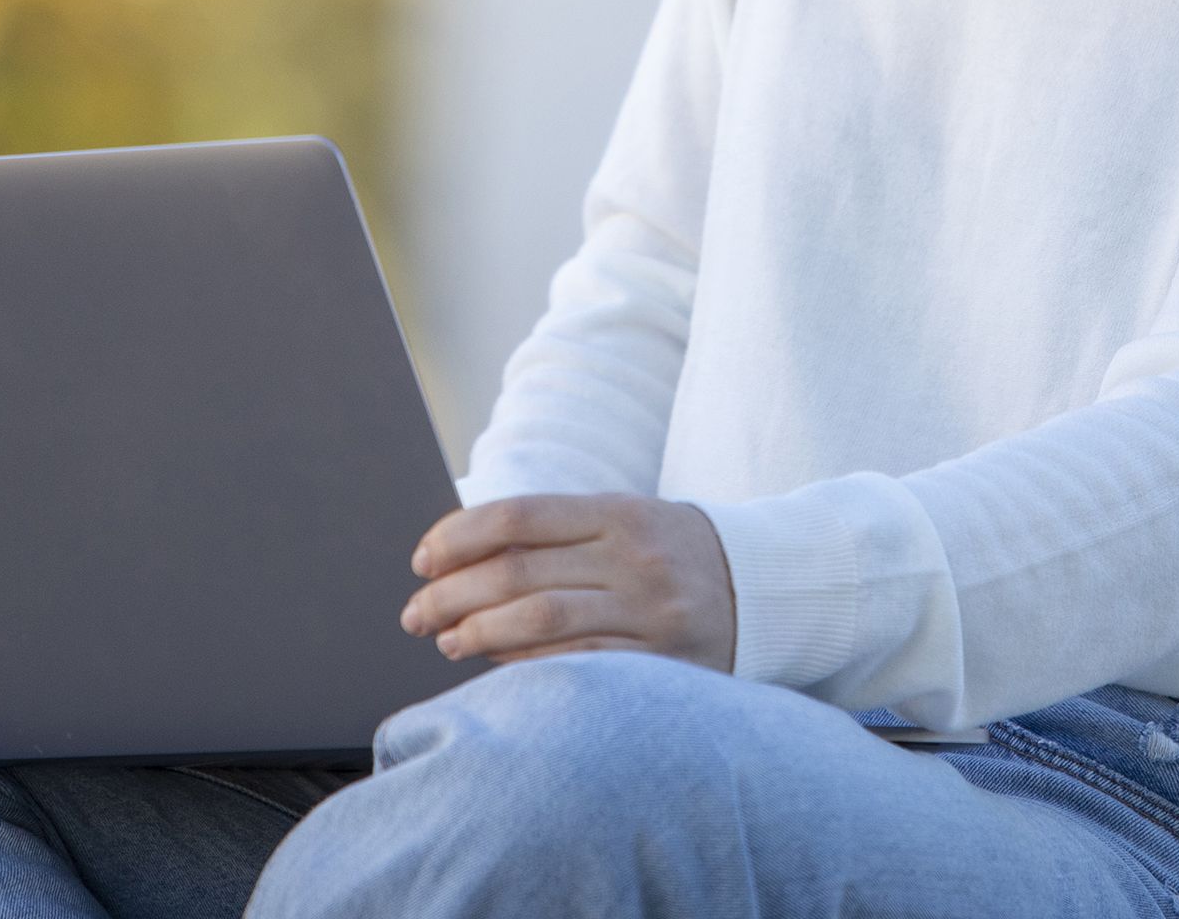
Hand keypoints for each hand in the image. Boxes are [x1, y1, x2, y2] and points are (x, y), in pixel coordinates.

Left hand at [400, 493, 738, 672]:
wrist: (763, 588)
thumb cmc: (668, 553)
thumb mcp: (622, 520)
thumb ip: (553, 534)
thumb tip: (456, 561)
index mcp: (619, 512)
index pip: (519, 517)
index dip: (458, 537)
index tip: (422, 560)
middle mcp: (635, 558)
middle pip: (519, 574)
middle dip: (452, 595)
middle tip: (415, 613)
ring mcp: (651, 612)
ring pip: (540, 622)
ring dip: (478, 633)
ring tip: (445, 640)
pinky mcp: (662, 662)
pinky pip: (576, 665)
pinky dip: (524, 665)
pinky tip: (494, 665)